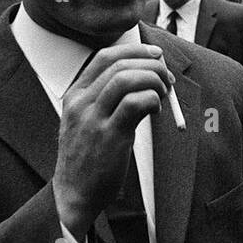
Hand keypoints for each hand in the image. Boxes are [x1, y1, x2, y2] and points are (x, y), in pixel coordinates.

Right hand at [53, 44, 173, 237]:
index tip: (156, 54)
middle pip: (120, 64)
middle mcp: (80, 103)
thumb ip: (109, 97)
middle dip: (151, 65)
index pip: (105, 56)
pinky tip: (156, 111)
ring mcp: (92, 119)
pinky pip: (135, 103)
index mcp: (75, 95)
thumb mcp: (88, 120)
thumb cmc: (89, 154)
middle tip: (168, 78)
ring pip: (127, 79)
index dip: (135, 49)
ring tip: (164, 94)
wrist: (75, 193)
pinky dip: (152, 100)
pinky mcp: (109, 136)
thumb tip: (148, 74)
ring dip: (154, 80)